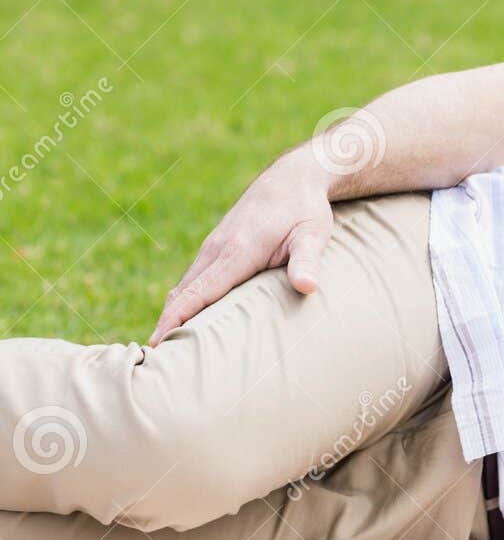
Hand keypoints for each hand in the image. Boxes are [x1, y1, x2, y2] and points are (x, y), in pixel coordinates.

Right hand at [150, 149, 334, 344]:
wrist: (291, 179)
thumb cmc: (305, 210)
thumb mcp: (313, 234)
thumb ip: (308, 261)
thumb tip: (308, 287)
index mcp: (237, 251)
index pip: (200, 291)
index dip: (177, 318)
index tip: (156, 343)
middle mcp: (217, 250)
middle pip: (184, 293)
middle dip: (167, 324)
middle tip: (153, 360)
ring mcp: (213, 247)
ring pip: (186, 286)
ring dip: (173, 314)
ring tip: (163, 349)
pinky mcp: (217, 248)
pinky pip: (194, 278)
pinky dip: (184, 300)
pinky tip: (182, 321)